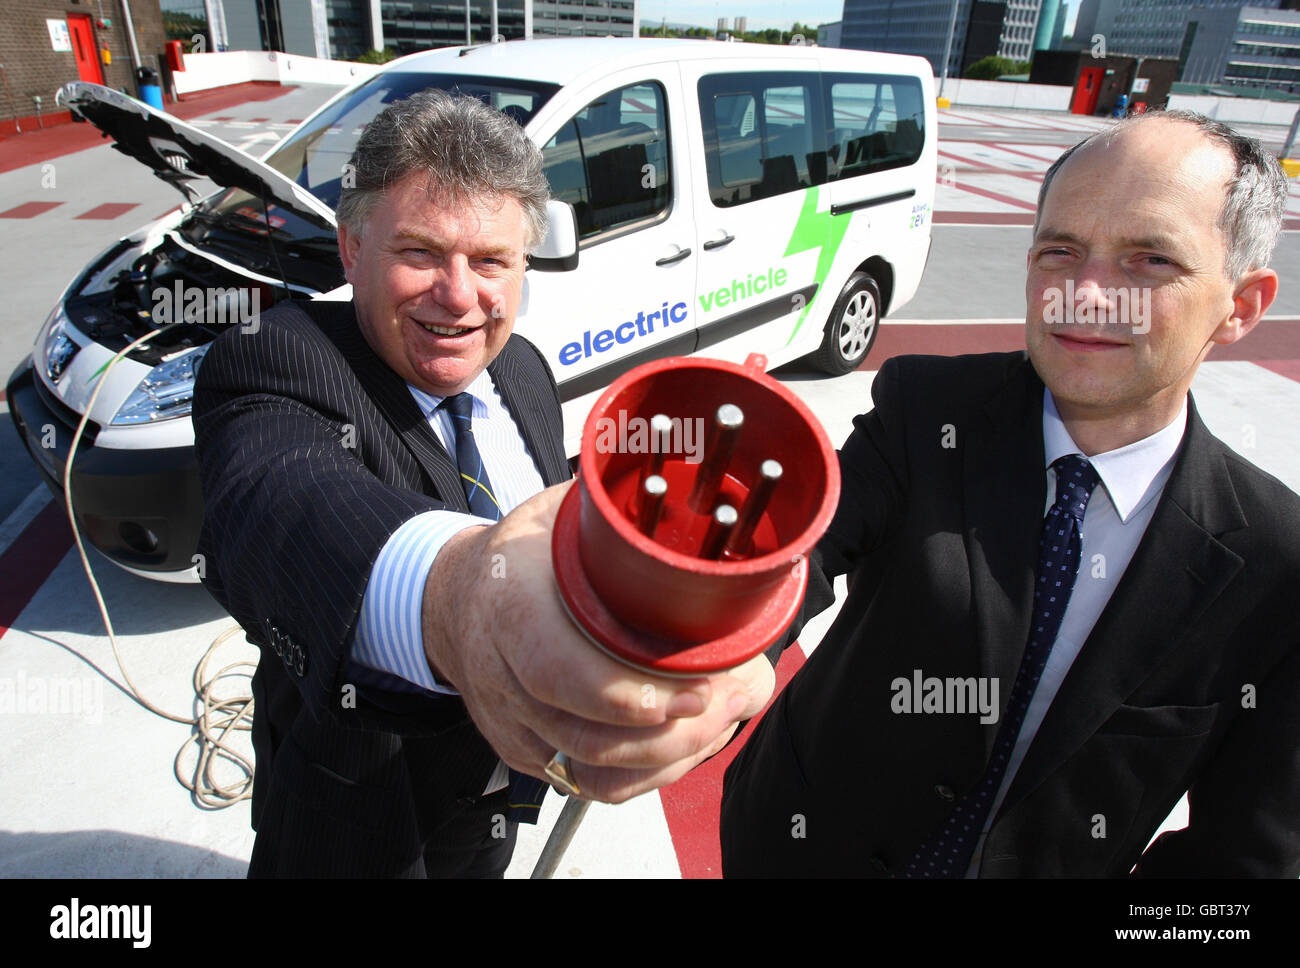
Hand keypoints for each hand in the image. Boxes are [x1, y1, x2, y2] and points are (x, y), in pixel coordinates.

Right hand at [422, 480, 775, 802]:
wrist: (456, 599)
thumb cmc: (521, 556)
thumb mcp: (565, 516)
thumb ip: (624, 528)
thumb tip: (704, 535)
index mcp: (510, 607)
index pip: (560, 672)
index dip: (631, 694)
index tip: (698, 689)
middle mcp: (503, 677)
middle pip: (590, 737)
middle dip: (677, 733)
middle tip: (738, 695)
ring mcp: (513, 725)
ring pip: (596, 773)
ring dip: (675, 754)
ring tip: (726, 713)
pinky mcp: (526, 753)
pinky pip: (591, 784)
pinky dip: (650, 772)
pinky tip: (690, 738)